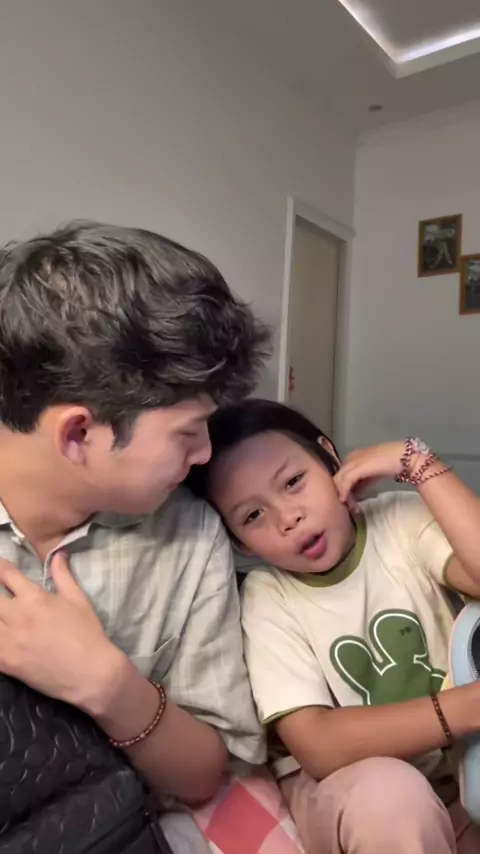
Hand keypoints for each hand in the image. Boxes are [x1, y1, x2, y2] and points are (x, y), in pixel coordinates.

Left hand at [0, 551, 125, 714]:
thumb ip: (63, 575)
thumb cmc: (88, 633)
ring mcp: (8, 641)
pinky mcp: (5, 662)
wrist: (91, 673)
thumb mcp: (78, 600)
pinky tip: (2, 636)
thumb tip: (58, 553)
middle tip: (3, 597)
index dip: (0, 567)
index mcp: (35, 598)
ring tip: (4, 617)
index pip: (6, 574)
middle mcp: (17, 616)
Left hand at [334, 441, 404, 503]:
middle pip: (338, 476)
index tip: (346, 499)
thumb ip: (363, 482)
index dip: (341, 487)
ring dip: (342, 493)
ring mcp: (354, 461)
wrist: (406, 458)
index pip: (341, 473)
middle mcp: (351, 457)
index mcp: (354, 456)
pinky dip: (344, 491)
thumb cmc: (392, 464)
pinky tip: (345, 500)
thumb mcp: (373, 474)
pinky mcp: (358, 467)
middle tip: (346, 505)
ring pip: (339, 479)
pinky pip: (345, 481)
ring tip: (348, 505)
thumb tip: (354, 493)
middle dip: (340, 491)